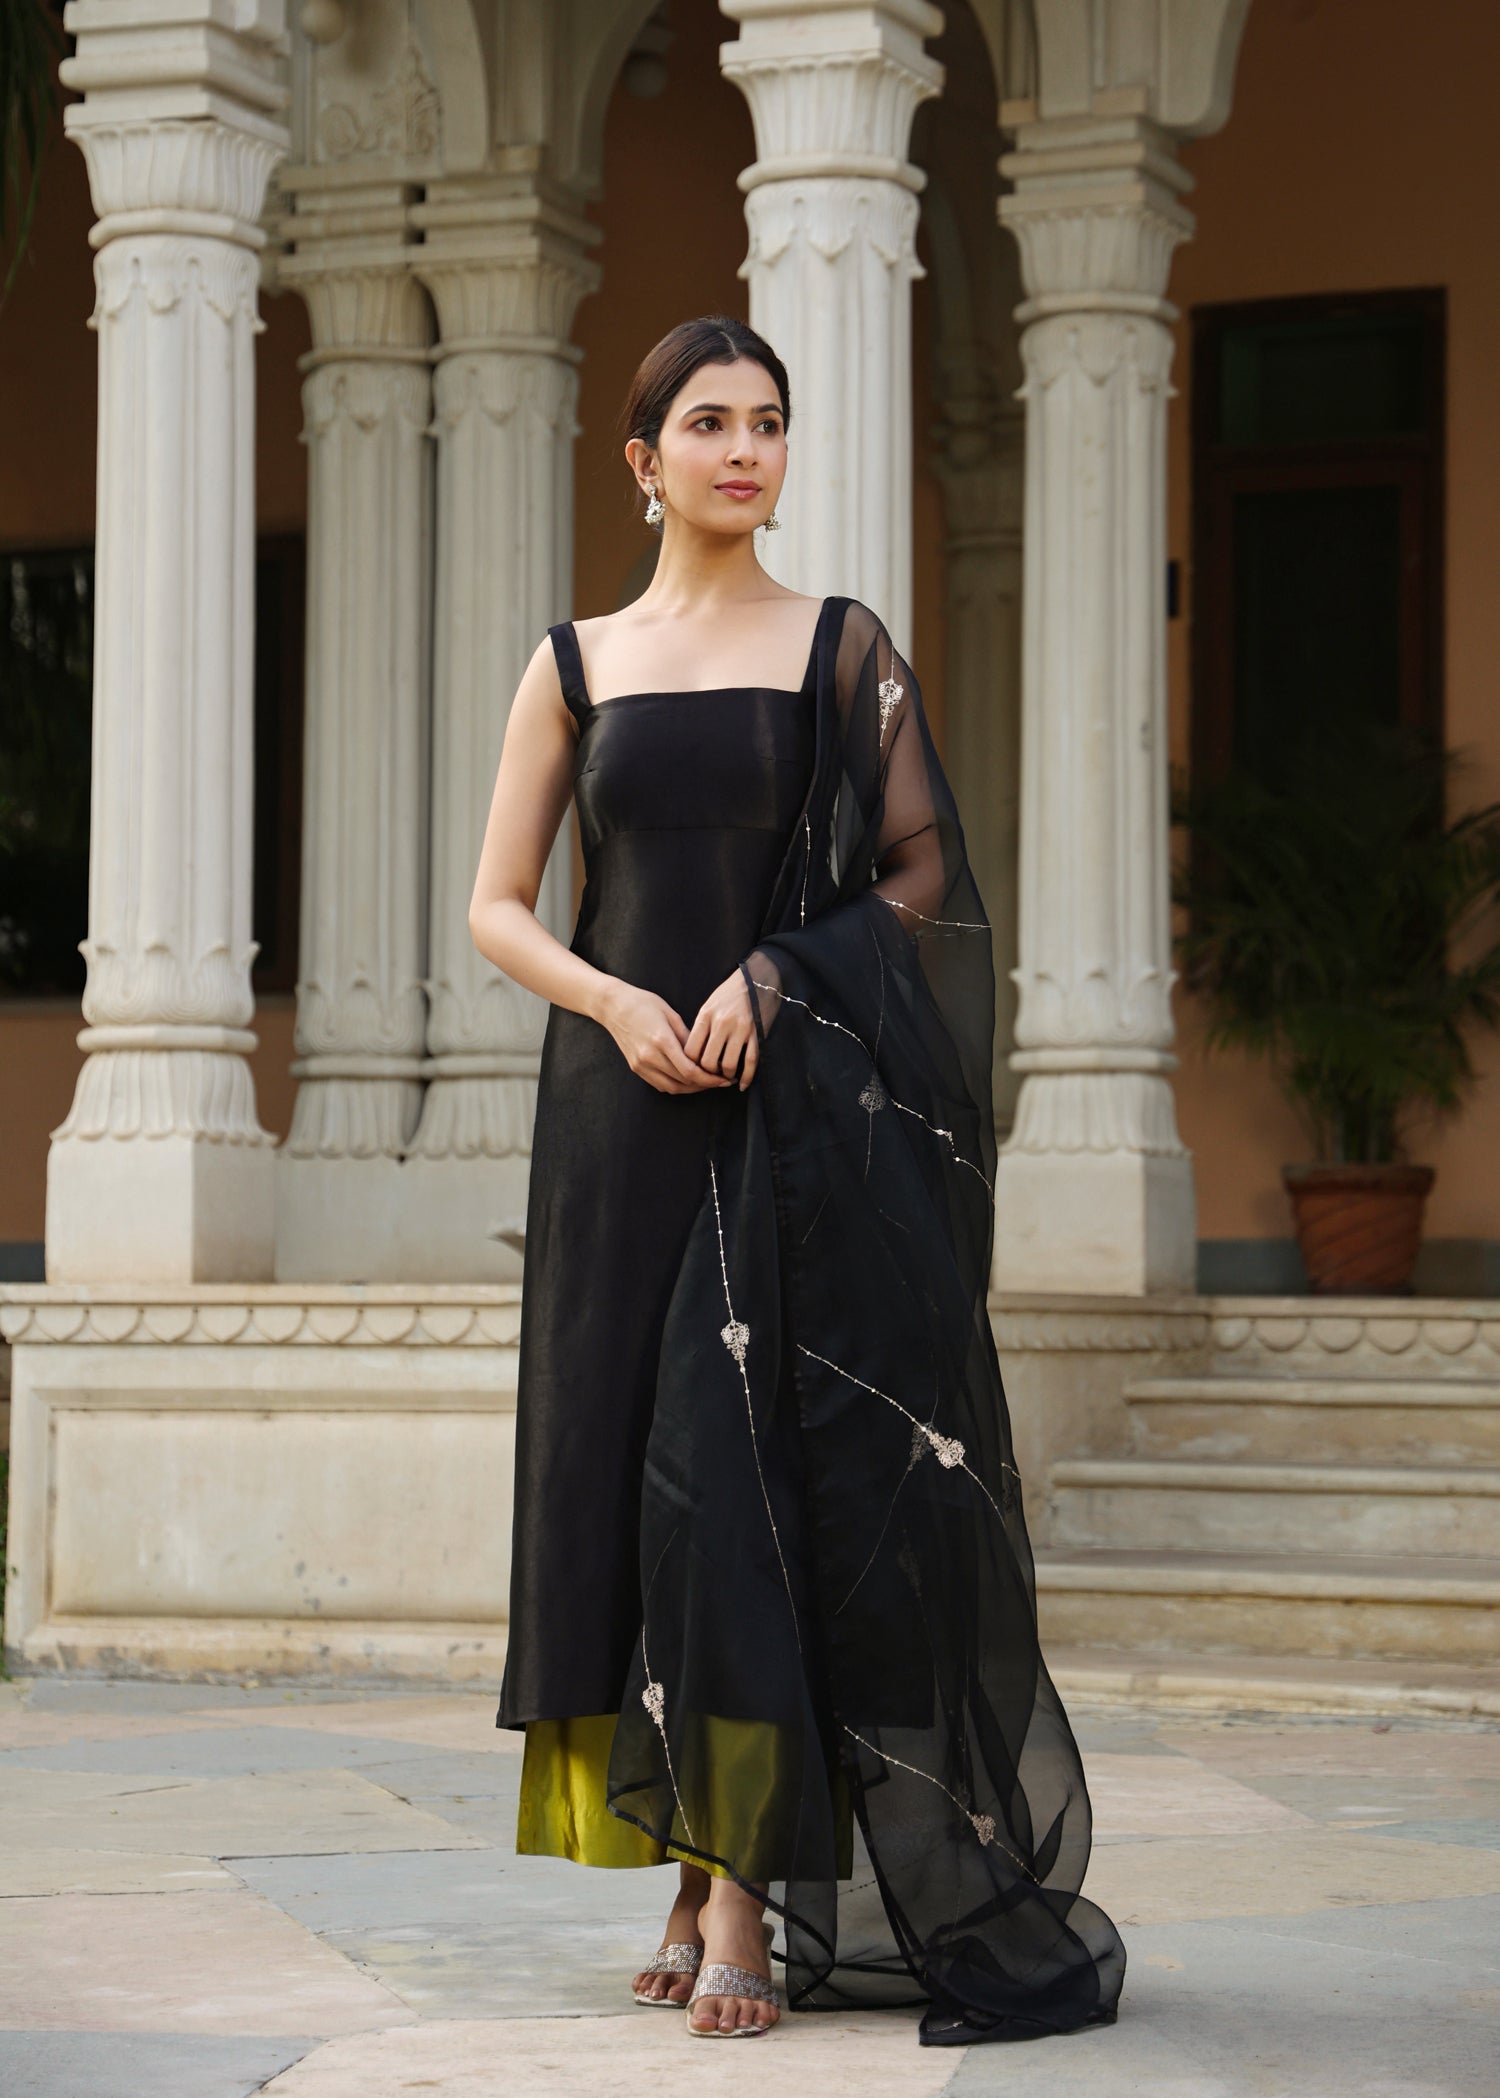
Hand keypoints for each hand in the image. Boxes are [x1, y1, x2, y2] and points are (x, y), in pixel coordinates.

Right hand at [597, 979, 732, 1094]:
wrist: (613, 1006)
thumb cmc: (643, 1004)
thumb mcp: (671, 1014)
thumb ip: (687, 1037)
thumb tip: (704, 1055)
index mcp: (662, 1041)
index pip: (690, 1071)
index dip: (709, 1079)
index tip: (723, 1079)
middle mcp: (650, 1057)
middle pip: (683, 1082)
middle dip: (705, 1085)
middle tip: (720, 1081)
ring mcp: (641, 1065)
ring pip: (672, 1088)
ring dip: (691, 1089)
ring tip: (706, 1083)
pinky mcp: (636, 1068)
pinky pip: (660, 1085)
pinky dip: (676, 1086)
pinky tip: (687, 1080)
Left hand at [683, 969, 759, 1092]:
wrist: (756, 979)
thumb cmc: (729, 994)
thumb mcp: (709, 1005)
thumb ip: (702, 1028)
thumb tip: (694, 1055)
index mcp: (706, 1015)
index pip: (691, 1049)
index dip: (690, 1064)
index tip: (694, 1068)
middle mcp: (721, 1023)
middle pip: (708, 1061)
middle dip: (708, 1073)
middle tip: (710, 1076)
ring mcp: (740, 1029)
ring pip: (728, 1064)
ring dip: (726, 1075)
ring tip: (726, 1076)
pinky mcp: (757, 1034)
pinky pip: (750, 1062)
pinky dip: (746, 1077)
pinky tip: (742, 1084)